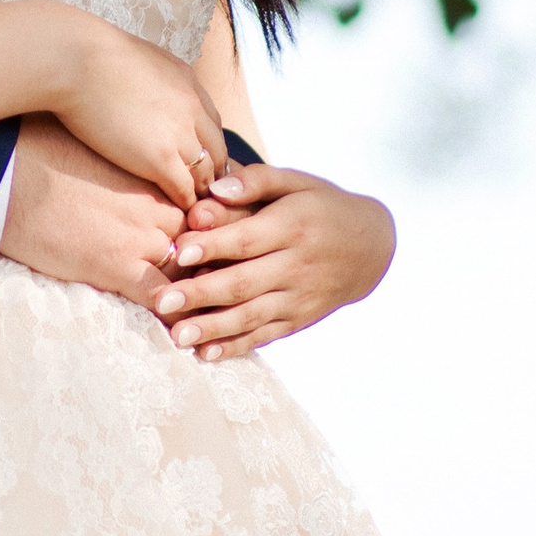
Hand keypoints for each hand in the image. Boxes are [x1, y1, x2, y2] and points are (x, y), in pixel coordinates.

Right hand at [0, 116, 189, 310]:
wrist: (8, 176)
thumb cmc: (40, 152)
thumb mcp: (95, 149)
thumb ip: (122, 163)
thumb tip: (119, 169)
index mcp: (152, 176)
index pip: (197, 210)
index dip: (199, 230)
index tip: (195, 247)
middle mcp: (157, 206)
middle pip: (198, 243)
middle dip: (199, 263)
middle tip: (198, 283)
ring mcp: (141, 237)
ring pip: (188, 272)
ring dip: (191, 293)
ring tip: (196, 314)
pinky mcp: (118, 266)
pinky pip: (160, 298)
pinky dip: (171, 315)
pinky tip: (175, 332)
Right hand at [50, 15, 230, 208]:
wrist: (75, 60)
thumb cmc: (90, 56)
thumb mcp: (139, 60)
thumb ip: (154, 80)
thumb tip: (146, 88)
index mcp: (189, 84)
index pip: (212, 125)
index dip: (206, 147)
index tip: (196, 161)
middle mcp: (193, 109)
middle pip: (217, 152)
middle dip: (212, 173)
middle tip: (201, 191)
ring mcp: (180, 135)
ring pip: (205, 175)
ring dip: (199, 191)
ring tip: (189, 207)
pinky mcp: (160, 159)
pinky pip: (184, 191)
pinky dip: (183, 202)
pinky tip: (172, 208)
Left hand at [152, 164, 394, 361]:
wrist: (372, 247)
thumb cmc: (321, 206)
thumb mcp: (297, 182)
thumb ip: (256, 181)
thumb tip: (214, 187)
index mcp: (293, 227)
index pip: (248, 239)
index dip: (213, 246)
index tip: (178, 251)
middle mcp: (297, 266)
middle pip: (244, 283)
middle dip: (201, 294)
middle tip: (163, 302)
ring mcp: (299, 298)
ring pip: (252, 315)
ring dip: (213, 328)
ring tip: (177, 337)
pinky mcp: (299, 320)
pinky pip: (266, 335)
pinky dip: (237, 346)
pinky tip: (206, 354)